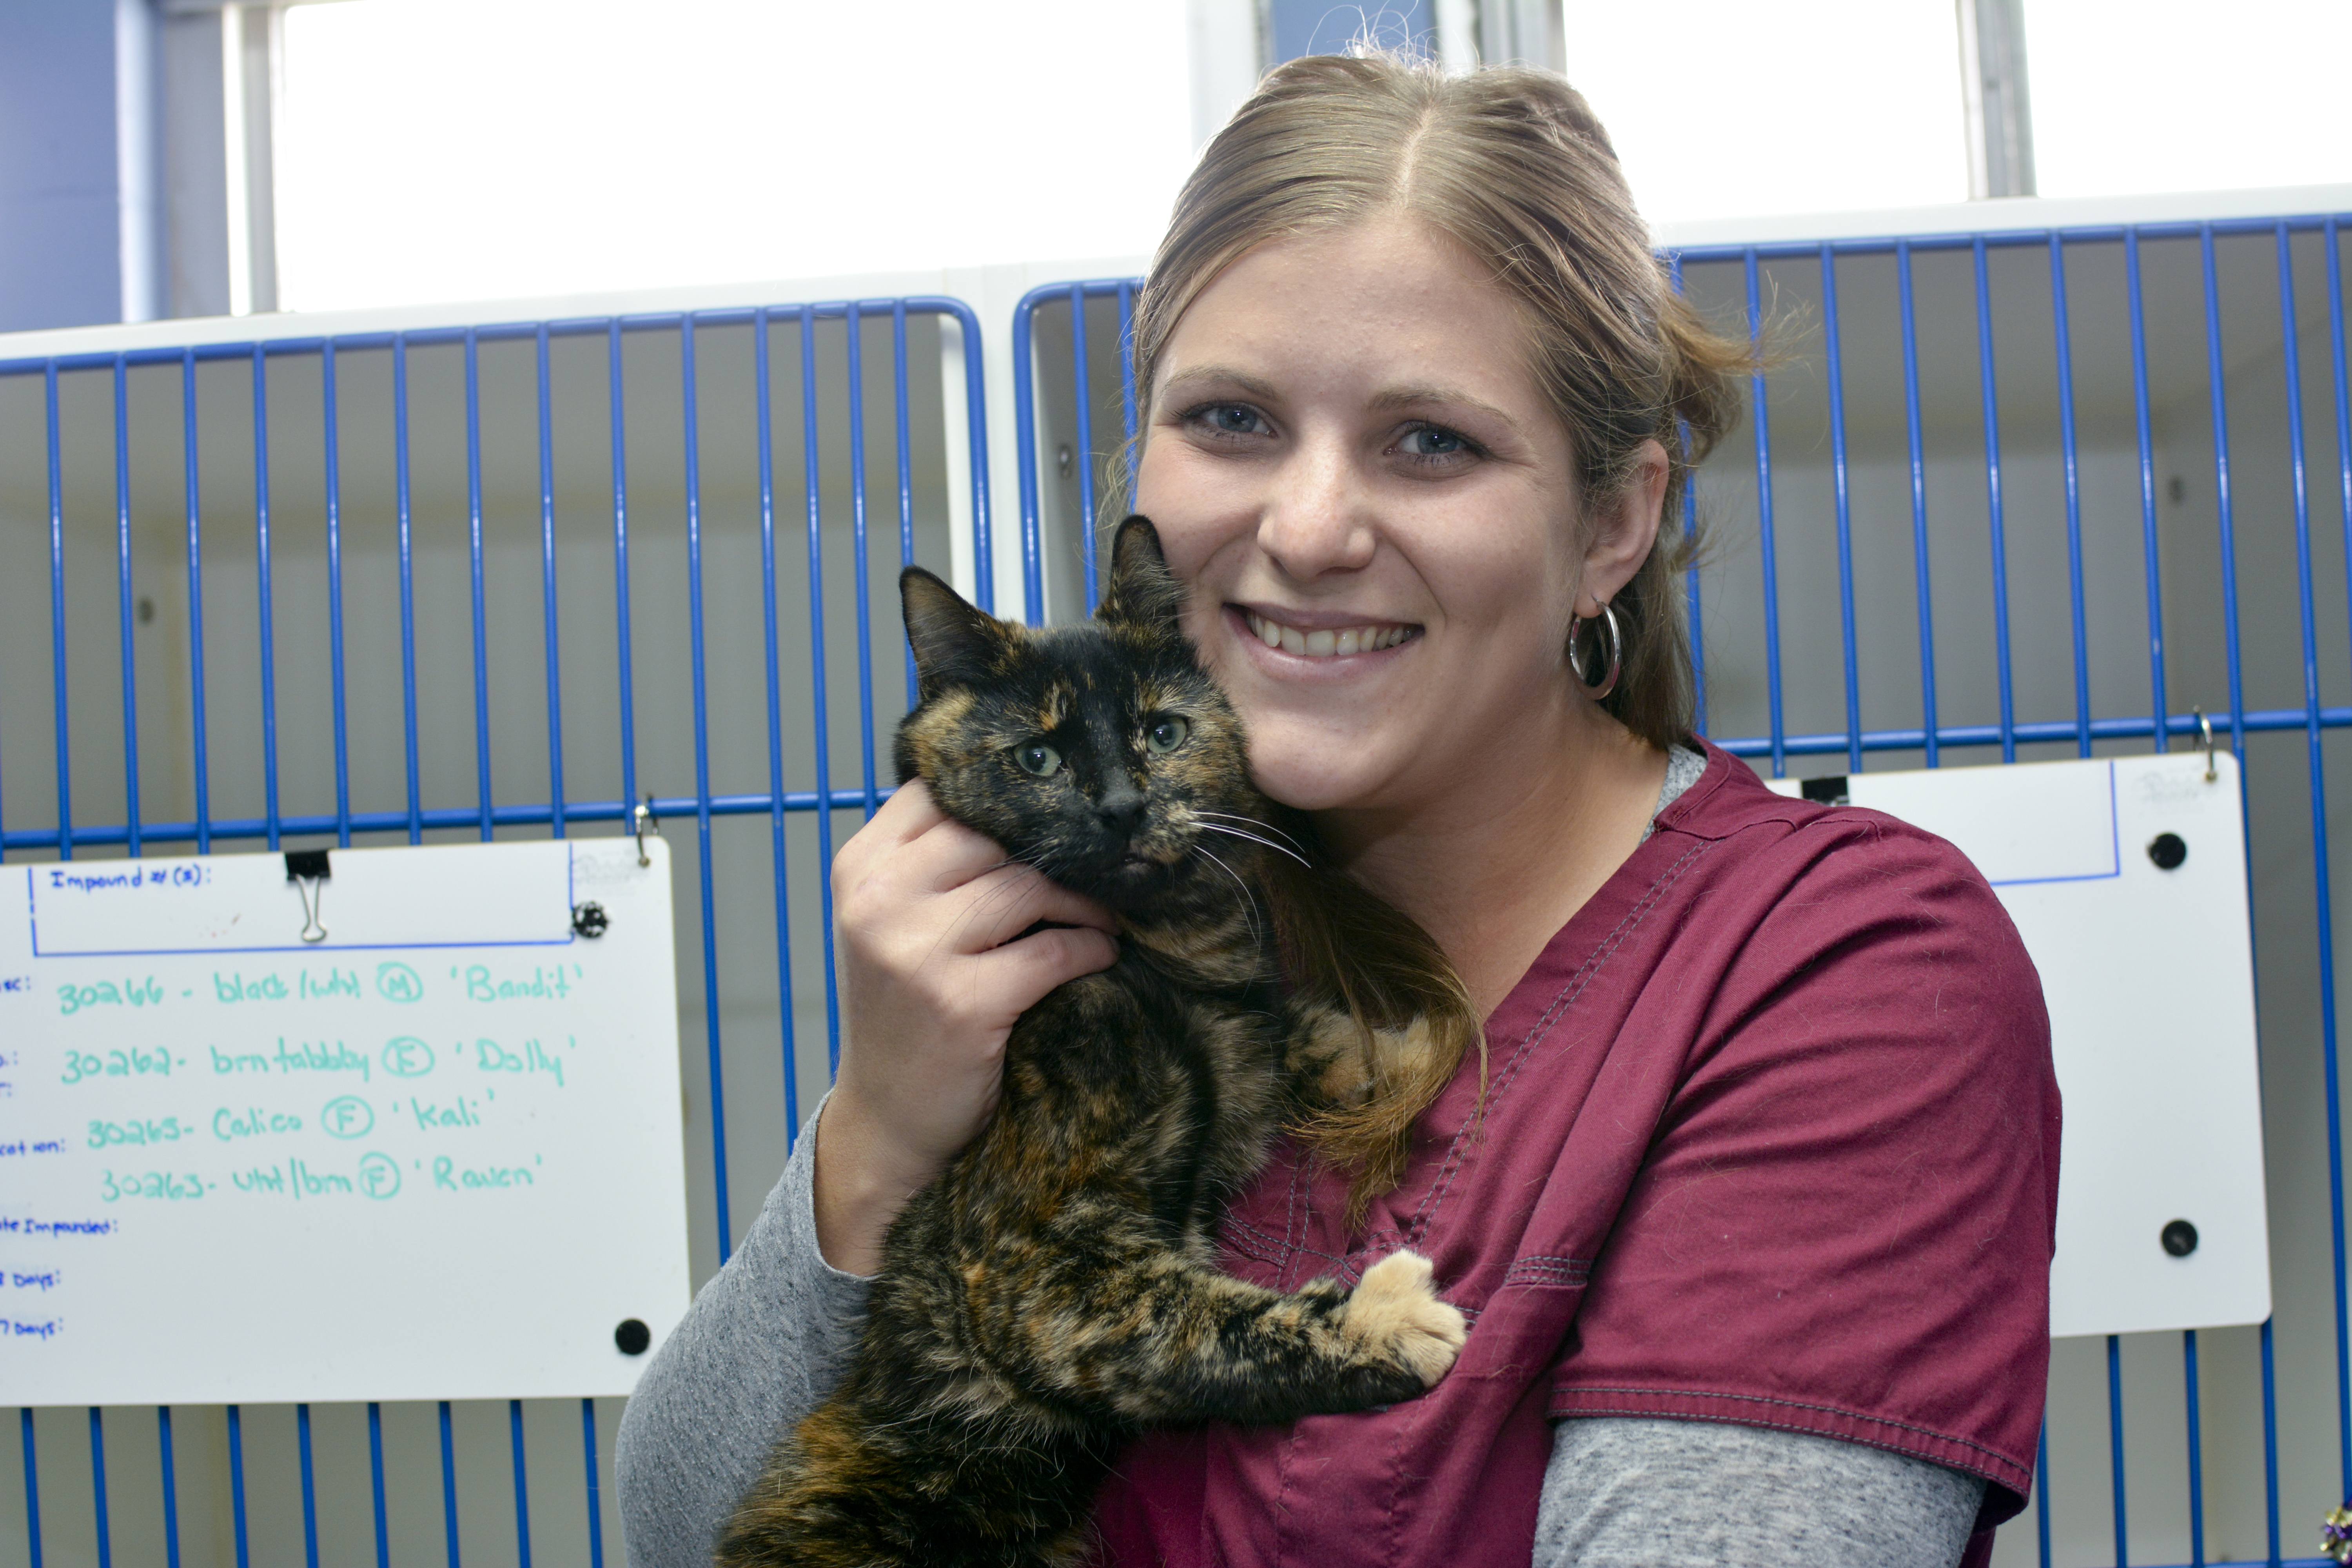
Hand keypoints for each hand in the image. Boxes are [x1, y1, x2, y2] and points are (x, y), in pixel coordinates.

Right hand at [812, 781, 1117, 1274]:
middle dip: (1057, 847)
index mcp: (860, 868)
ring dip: (1083, 899)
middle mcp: (878, 900)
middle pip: (992, 832)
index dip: (1005, 796)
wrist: (887, 1118)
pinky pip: (1051, 950)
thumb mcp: (894, 920)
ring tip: (1104, 914)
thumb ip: (936, 859)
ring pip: (1028, 885)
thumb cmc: (903, 1009)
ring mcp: (915, 952)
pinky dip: (1089, 948)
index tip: (1054, 813)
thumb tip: (1030, 797)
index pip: (940, 790)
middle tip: (1100, 863)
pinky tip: (1099, 953)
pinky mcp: (960, 1003)